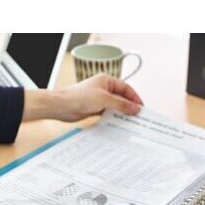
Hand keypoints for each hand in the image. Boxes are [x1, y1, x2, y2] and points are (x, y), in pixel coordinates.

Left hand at [22, 74, 142, 122]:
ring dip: (122, 113)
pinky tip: (119, 124)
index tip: (141, 108)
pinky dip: (114, 117)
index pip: (126, 88)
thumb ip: (121, 104)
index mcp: (107, 81)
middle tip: (138, 116)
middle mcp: (103, 89)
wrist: (62, 106)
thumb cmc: (79, 97)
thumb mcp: (104, 99)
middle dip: (130, 106)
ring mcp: (99, 99)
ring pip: (115, 106)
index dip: (135, 98)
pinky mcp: (95, 108)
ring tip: (131, 122)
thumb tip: (135, 108)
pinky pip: (108, 113)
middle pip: (122, 97)